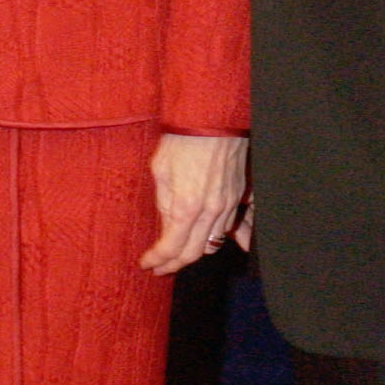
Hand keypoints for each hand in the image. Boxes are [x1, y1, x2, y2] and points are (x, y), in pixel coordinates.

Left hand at [141, 133, 248, 274]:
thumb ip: (164, 204)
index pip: (171, 248)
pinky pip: (231, 226)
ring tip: (180, 256)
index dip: (157, 259)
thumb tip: (167, 225)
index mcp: (186, 207)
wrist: (211, 118)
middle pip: (194, 252)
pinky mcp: (237, 195)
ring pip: (213, 242)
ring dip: (196, 252)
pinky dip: (223, 238)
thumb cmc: (181, 140)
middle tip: (160, 267)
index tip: (147, 264)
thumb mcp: (160, 172)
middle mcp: (210, 211)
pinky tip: (222, 245)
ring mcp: (227, 204)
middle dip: (174, 264)